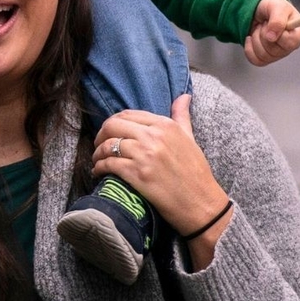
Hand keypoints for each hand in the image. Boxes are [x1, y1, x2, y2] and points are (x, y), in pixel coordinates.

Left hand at [91, 95, 231, 258]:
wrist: (201, 204)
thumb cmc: (196, 172)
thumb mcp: (190, 138)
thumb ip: (182, 115)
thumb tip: (184, 96)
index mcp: (165, 125)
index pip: (128, 114)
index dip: (113, 122)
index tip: (109, 132)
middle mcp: (153, 136)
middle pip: (112, 125)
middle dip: (101, 135)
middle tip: (99, 145)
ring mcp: (144, 155)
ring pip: (108, 145)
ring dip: (98, 153)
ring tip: (98, 160)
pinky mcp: (137, 174)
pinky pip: (108, 164)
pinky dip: (99, 167)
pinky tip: (99, 172)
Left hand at [244, 0, 299, 66]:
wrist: (259, 10)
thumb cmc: (272, 6)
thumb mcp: (276, 6)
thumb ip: (277, 20)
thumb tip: (271, 38)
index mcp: (298, 32)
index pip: (291, 43)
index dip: (278, 34)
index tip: (270, 23)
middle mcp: (290, 46)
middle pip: (275, 51)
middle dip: (263, 34)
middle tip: (264, 23)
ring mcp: (278, 53)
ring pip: (264, 56)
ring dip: (256, 39)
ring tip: (259, 28)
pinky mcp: (266, 57)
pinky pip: (256, 60)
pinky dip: (249, 49)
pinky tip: (250, 38)